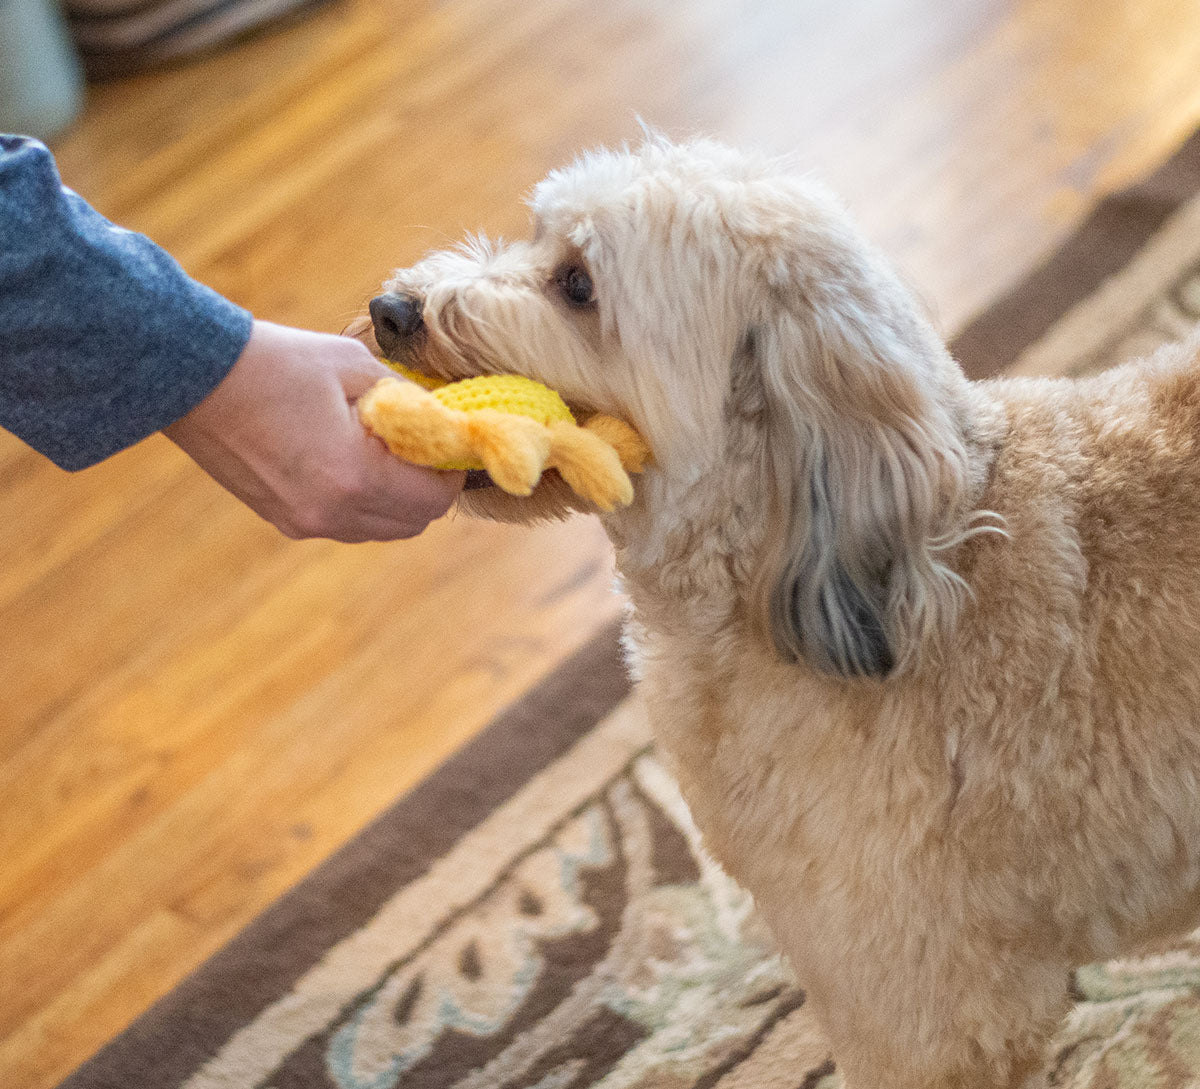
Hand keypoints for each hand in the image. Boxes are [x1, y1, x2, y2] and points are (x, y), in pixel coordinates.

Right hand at [163, 320, 463, 540]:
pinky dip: (363, 503)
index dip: (452, 472)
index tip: (450, 443)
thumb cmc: (276, 363)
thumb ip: (410, 400)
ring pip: (381, 528)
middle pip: (413, 523)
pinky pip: (346, 525)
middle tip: (424, 448)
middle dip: (428, 488)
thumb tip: (444, 419)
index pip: (434, 500)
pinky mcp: (283, 520)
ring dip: (397, 499)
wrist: (193, 376)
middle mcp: (331, 513)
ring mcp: (304, 522)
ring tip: (385, 453)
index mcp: (354, 477)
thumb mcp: (355, 367)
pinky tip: (351, 463)